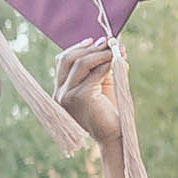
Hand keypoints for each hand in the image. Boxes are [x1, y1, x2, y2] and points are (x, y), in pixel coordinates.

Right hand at [51, 37, 129, 152]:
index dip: (77, 48)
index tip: (94, 41)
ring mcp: (67, 95)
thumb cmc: (109, 113)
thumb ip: (104, 68)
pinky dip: (106, 64)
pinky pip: (94, 74)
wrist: (113, 137)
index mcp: (60, 90)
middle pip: (67, 59)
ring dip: (99, 53)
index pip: (62, 62)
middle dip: (88, 47)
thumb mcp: (103, 86)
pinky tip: (117, 61)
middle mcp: (60, 93)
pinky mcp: (80, 97)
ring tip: (115, 49)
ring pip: (80, 64)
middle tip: (107, 41)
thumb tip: (115, 47)